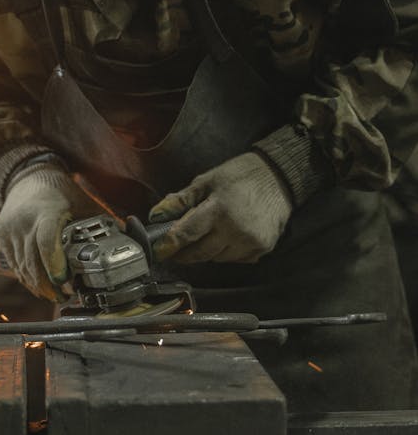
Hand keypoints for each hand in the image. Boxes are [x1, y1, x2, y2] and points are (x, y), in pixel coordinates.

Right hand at [0, 167, 96, 298]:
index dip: (55, 265)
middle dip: (49, 284)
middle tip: (64, 297)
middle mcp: (24, 220)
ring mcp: (10, 229)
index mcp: (46, 211)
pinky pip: (14, 264)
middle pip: (33, 261)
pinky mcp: (1, 236)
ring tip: (54, 296)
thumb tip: (126, 240)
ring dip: (38, 285)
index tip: (65, 282)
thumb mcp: (82, 202)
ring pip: (22, 267)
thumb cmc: (60, 191)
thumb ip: (100, 222)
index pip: (47, 242)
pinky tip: (38, 286)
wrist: (26, 177)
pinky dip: (26, 278)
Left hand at [148, 151, 292, 263]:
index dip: (168, 246)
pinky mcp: (262, 248)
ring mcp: (250, 242)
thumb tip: (156, 215)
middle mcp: (235, 230)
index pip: (186, 234)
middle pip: (200, 253)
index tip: (157, 251)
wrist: (279, 177)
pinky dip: (225, 252)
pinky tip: (226, 237)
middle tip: (174, 248)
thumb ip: (181, 200)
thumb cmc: (240, 175)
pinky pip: (235, 260)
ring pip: (216, 259)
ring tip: (205, 235)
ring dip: (206, 251)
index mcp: (218, 209)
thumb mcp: (207, 180)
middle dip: (183, 253)